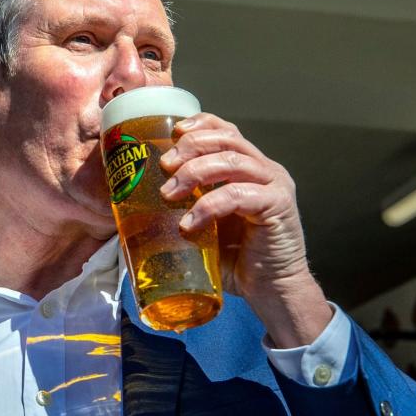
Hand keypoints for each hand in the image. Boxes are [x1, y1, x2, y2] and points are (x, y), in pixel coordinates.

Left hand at [158, 113, 333, 346]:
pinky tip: (190, 224)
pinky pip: (238, 195)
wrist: (270, 291)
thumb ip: (186, 209)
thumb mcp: (206, 227)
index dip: (199, 124)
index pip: (226, 130)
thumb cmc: (237, 261)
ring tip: (170, 194)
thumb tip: (137, 206)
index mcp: (249, 168)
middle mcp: (265, 170)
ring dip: (195, 172)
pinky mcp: (278, 206)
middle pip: (227, 138)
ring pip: (232, 160)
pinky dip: (209, 206)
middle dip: (190, 147)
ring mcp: (274, 185)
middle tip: (164, 167)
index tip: (171, 135)